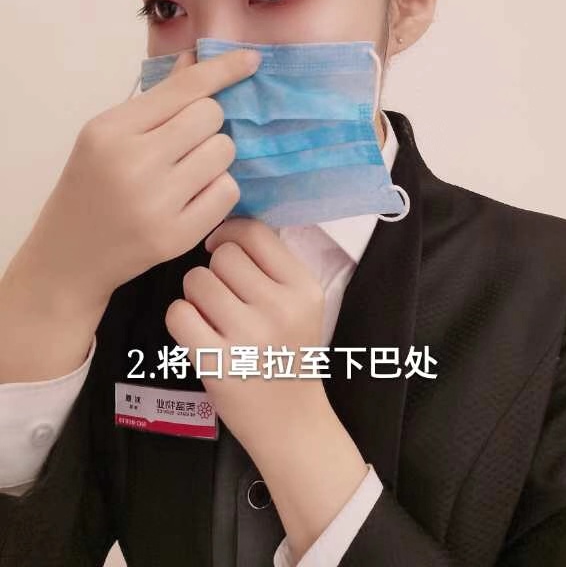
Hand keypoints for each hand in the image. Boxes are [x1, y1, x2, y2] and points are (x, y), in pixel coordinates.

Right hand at [16, 47, 260, 305]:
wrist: (69, 255)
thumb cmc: (92, 185)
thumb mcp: (109, 135)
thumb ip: (156, 99)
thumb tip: (196, 58)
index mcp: (111, 130)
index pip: (183, 88)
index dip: (223, 70)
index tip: (252, 59)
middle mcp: (133, 163)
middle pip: (210, 116)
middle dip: (207, 124)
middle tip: (186, 142)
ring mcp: (156, 202)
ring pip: (224, 152)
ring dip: (215, 157)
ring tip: (188, 171)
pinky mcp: (176, 236)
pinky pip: (229, 192)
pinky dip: (218, 189)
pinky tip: (194, 197)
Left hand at [164, 217, 329, 456]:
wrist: (292, 422)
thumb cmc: (289, 355)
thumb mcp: (301, 304)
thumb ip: (271, 266)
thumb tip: (222, 226)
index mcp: (303, 288)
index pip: (255, 233)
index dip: (230, 232)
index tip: (221, 247)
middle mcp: (280, 308)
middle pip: (222, 255)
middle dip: (213, 270)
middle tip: (223, 296)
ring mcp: (249, 336)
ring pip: (196, 280)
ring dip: (195, 295)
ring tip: (212, 317)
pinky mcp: (218, 363)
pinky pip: (178, 314)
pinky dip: (181, 320)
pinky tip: (197, 333)